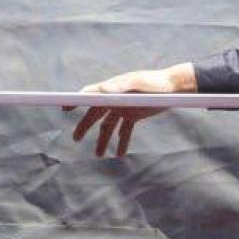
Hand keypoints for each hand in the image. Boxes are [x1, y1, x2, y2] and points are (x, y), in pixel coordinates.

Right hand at [67, 65, 194, 157]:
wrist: (174, 87)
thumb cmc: (155, 83)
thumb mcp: (137, 83)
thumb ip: (120, 85)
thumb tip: (102, 90)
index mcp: (112, 89)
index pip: (89, 95)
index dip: (75, 101)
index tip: (64, 108)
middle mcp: (115, 98)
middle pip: (95, 114)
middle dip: (85, 126)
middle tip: (76, 139)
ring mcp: (124, 107)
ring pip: (109, 126)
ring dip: (103, 140)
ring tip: (99, 155)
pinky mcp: (135, 114)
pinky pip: (124, 130)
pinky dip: (122, 141)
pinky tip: (120, 154)